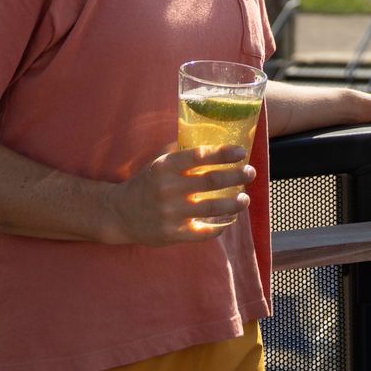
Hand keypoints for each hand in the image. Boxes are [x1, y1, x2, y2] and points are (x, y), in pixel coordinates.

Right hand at [101, 143, 253, 245]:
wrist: (119, 214)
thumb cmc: (145, 184)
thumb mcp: (157, 163)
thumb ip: (179, 152)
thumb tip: (208, 136)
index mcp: (165, 167)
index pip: (199, 155)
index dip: (223, 153)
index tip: (241, 151)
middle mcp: (168, 189)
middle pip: (211, 181)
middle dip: (236, 176)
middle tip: (251, 172)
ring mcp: (170, 213)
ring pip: (211, 208)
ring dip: (233, 203)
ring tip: (245, 199)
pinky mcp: (172, 234)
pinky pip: (202, 232)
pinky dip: (218, 227)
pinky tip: (228, 222)